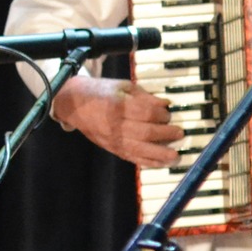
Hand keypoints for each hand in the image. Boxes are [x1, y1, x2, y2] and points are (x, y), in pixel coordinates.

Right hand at [52, 76, 182, 166]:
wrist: (72, 103)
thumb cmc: (100, 91)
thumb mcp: (122, 86)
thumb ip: (144, 96)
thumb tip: (165, 104)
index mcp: (117, 105)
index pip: (146, 112)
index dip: (162, 114)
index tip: (169, 112)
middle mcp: (114, 124)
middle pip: (145, 133)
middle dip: (166, 134)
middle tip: (180, 133)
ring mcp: (112, 139)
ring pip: (139, 150)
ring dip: (160, 154)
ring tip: (176, 156)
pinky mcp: (111, 148)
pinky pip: (132, 158)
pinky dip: (148, 162)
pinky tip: (162, 163)